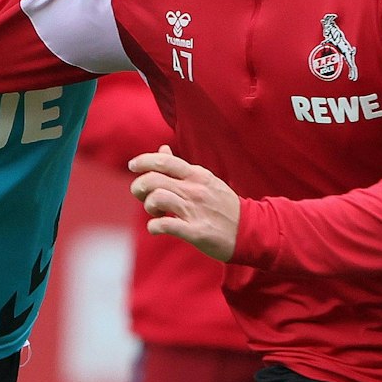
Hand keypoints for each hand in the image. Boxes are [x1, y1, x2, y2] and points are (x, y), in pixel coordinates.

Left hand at [128, 144, 240, 260]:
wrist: (250, 230)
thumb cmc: (223, 205)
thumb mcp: (205, 180)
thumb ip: (181, 167)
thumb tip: (162, 149)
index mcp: (197, 175)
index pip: (164, 161)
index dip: (143, 160)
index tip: (132, 166)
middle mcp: (195, 190)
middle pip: (154, 179)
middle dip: (139, 186)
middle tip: (141, 195)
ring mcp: (196, 210)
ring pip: (158, 199)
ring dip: (148, 206)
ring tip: (154, 211)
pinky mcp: (196, 232)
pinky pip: (166, 225)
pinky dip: (154, 226)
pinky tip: (156, 228)